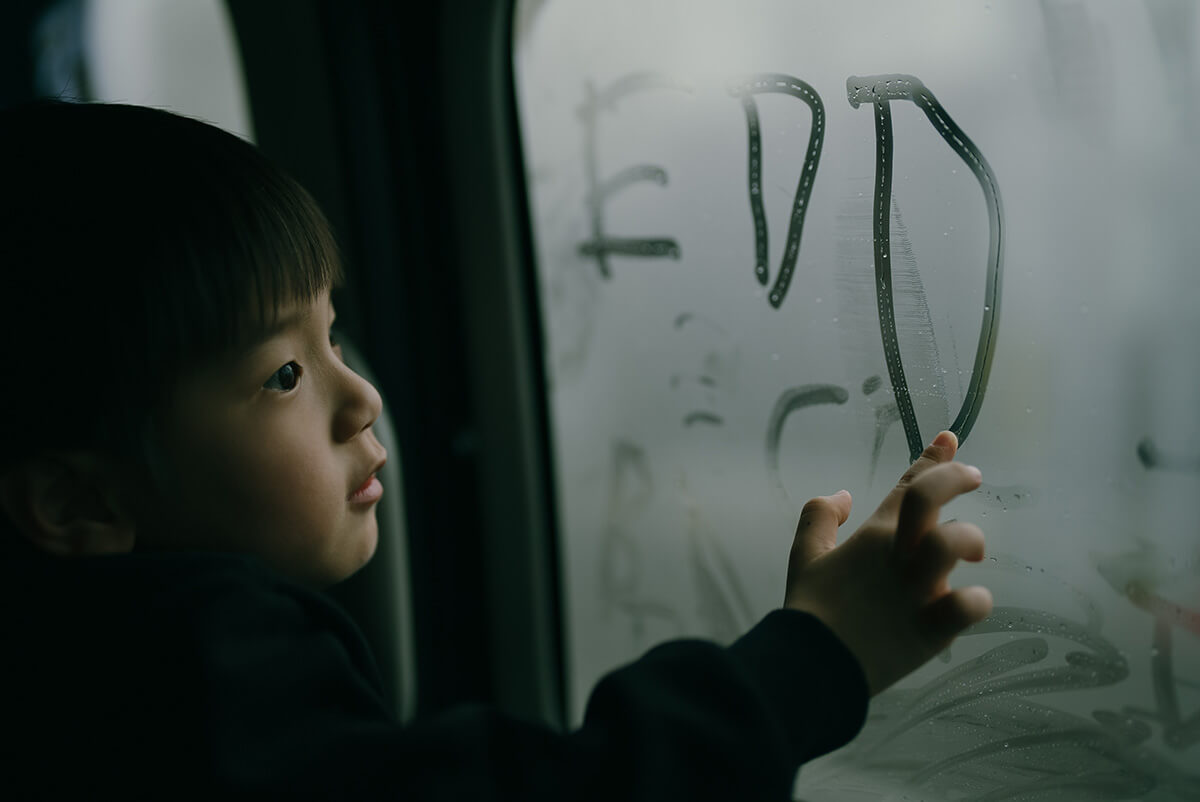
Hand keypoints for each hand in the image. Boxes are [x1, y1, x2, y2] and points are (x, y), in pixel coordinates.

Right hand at [783, 431, 992, 695]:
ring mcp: (917, 590)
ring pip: (954, 543)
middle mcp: (899, 554)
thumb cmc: (810, 610)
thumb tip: (844, 495)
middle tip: (973, 476)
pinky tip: (973, 601)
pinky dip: (976, 601)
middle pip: (929, 497)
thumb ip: (819, 516)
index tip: (950, 438)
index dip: (932, 457)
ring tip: (973, 555)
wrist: (811, 663)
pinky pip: (967, 606)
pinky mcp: (930, 627)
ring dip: (969, 540)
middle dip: (954, 477)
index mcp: (873, 536)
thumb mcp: (803, 555)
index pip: (907, 486)